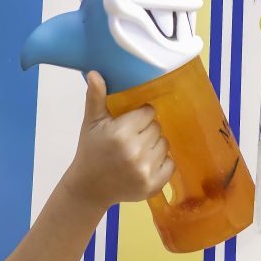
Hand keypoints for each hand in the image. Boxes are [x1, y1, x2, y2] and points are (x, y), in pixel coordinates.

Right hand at [63, 72, 174, 210]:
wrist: (89, 188)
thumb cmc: (91, 151)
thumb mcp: (91, 123)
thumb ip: (95, 97)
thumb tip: (95, 73)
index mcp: (121, 133)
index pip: (148, 112)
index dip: (140, 116)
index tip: (130, 123)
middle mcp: (135, 151)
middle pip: (157, 128)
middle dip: (146, 131)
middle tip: (132, 138)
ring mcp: (145, 170)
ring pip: (165, 144)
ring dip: (155, 146)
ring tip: (138, 151)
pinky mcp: (153, 185)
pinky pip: (171, 164)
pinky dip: (162, 163)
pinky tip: (146, 164)